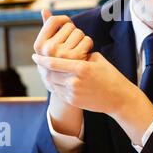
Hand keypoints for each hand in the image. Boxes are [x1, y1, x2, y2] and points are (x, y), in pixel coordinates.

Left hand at [31, 52, 152, 144]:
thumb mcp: (98, 59)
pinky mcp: (73, 101)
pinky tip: (56, 80)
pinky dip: (55, 85)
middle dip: (43, 68)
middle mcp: (75, 81)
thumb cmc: (110, 75)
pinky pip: (58, 92)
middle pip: (50, 74)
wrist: (118, 97)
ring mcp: (73, 93)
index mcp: (81, 68)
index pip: (55, 63)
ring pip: (52, 84)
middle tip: (39, 62)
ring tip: (46, 71)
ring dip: (48, 77)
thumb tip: (69, 51)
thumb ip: (82, 55)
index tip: (34, 56)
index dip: (42, 60)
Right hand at [33, 9, 92, 92]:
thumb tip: (44, 10)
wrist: (69, 89)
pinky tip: (85, 54)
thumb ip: (47, 28)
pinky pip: (87, 40)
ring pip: (79, 32)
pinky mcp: (76, 59)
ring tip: (77, 51)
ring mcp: (62, 55)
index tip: (67, 25)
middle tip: (71, 46)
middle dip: (73, 33)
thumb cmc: (59, 63)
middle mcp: (49, 50)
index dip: (63, 20)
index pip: (53, 20)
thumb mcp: (49, 47)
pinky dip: (89, 45)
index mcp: (39, 45)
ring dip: (81, 39)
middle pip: (69, 26)